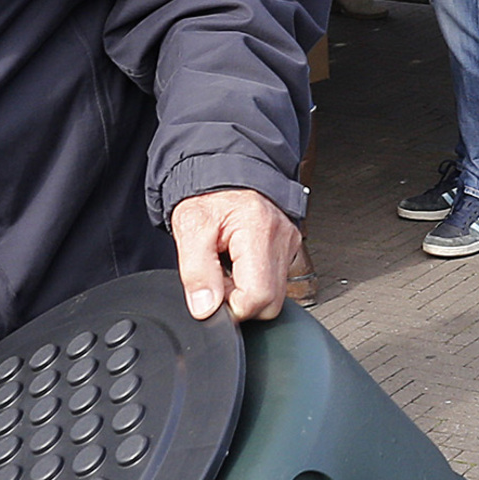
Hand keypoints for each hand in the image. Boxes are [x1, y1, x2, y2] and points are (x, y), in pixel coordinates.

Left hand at [172, 187, 301, 321]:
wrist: (223, 170)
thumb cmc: (207, 195)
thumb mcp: (189, 227)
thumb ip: (195, 271)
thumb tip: (205, 309)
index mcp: (258, 230)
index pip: (257, 297)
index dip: (230, 304)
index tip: (213, 287)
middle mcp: (282, 237)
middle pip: (271, 303)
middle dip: (241, 301)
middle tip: (219, 278)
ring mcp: (289, 243)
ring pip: (276, 295)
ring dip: (248, 290)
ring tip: (228, 266)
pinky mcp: (290, 247)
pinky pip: (276, 281)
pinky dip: (256, 280)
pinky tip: (240, 262)